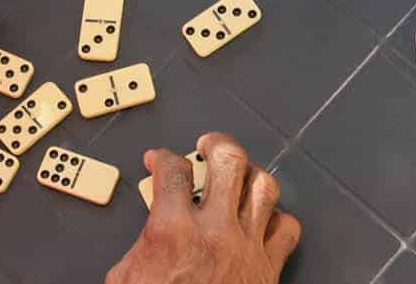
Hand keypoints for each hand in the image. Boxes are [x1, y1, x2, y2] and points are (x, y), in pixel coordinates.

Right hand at [107, 133, 301, 283]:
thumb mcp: (127, 278)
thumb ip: (142, 243)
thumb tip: (153, 225)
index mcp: (173, 232)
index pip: (172, 171)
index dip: (162, 157)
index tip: (159, 160)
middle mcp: (215, 232)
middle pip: (229, 160)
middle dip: (217, 144)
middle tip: (207, 146)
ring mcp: (247, 248)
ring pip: (264, 186)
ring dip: (250, 174)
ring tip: (238, 173)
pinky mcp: (268, 269)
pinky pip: (287, 228)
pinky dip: (278, 217)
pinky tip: (263, 219)